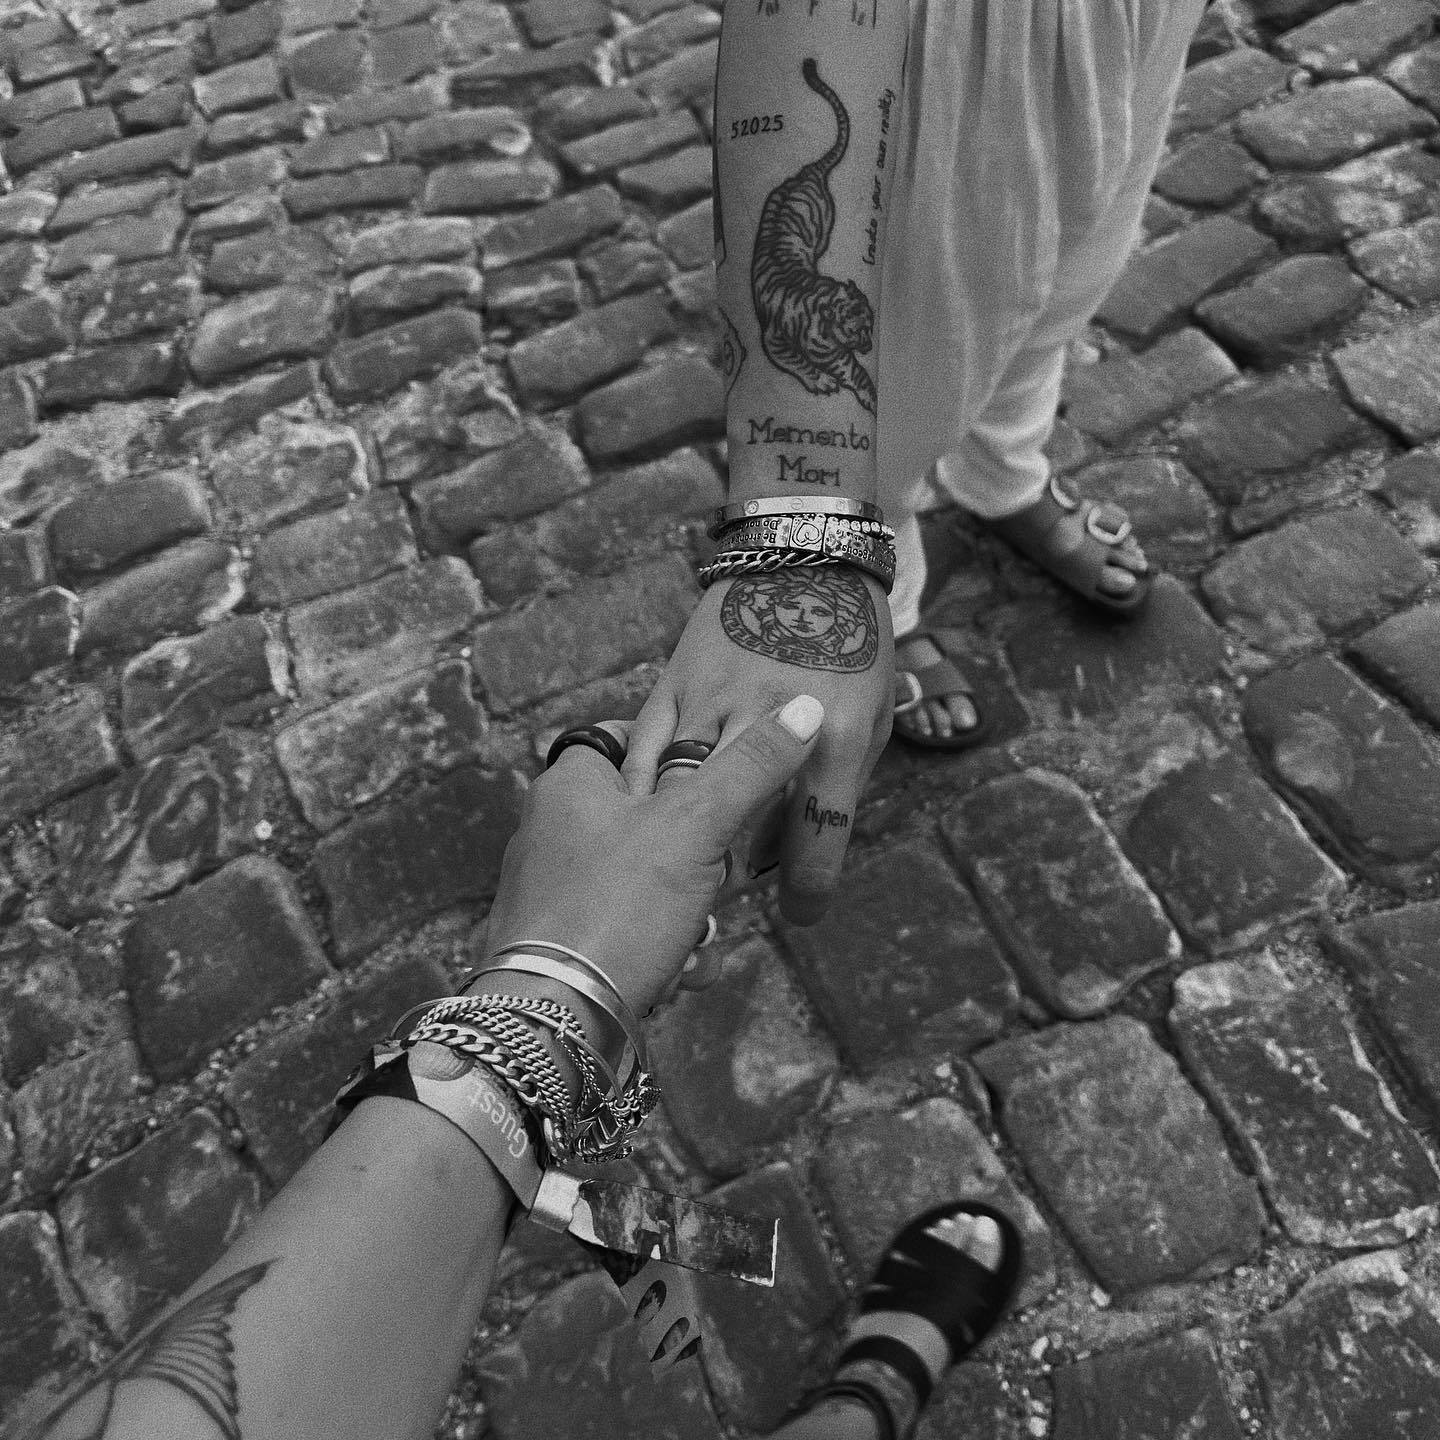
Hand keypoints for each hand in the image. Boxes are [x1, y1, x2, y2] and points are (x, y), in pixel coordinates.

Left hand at [482, 697, 823, 1013]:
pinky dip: (663, 951)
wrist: (553, 1022)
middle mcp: (555, 829)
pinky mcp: (565, 941)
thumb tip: (806, 707)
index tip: (721, 784)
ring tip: (693, 940)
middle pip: (653, 816)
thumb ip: (753, 767)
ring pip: (651, 880)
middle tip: (715, 884)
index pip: (627, 736)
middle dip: (702, 861)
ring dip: (689, 916)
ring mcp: (557, 888)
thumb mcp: (695, 827)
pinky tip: (677, 975)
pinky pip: (632, 929)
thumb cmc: (614, 910)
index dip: (682, 755)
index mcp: (570, 783)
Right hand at [625, 567, 892, 924]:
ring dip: (677, 840)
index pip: (814, 843)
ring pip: (678, 798)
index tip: (800, 914)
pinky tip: (640, 819)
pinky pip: (642, 754)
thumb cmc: (855, 646)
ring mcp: (713, 702)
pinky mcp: (673, 684)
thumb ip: (840, 787)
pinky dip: (640, 796)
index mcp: (832, 737)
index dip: (806, 895)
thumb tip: (800, 850)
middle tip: (738, 894)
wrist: (807, 557)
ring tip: (682, 865)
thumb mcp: (874, 719)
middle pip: (738, 831)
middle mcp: (768, 724)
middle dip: (734, 876)